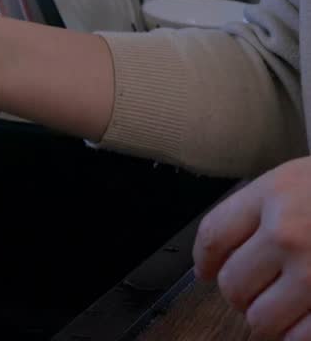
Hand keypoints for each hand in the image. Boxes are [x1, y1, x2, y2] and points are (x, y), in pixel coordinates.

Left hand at [195, 157, 310, 339]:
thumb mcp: (298, 180)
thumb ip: (257, 212)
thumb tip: (213, 260)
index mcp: (274, 195)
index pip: (213, 236)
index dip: (205, 260)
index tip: (207, 271)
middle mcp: (290, 233)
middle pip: (232, 284)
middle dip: (241, 293)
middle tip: (258, 289)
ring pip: (260, 319)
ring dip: (269, 318)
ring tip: (286, 305)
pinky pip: (299, 338)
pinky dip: (298, 335)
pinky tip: (306, 318)